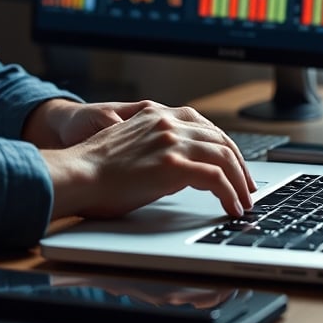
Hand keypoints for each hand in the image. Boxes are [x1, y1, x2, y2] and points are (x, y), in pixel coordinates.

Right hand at [39, 101, 255, 219]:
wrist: (76, 174)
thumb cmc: (94, 169)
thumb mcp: (128, 144)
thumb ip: (154, 145)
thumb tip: (174, 166)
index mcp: (156, 115)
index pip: (203, 124)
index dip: (223, 145)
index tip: (232, 163)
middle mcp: (167, 122)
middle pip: (220, 138)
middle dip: (238, 163)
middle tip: (246, 185)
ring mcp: (172, 142)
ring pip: (224, 156)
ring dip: (239, 181)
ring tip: (243, 200)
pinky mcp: (173, 165)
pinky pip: (216, 178)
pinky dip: (230, 193)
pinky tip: (232, 207)